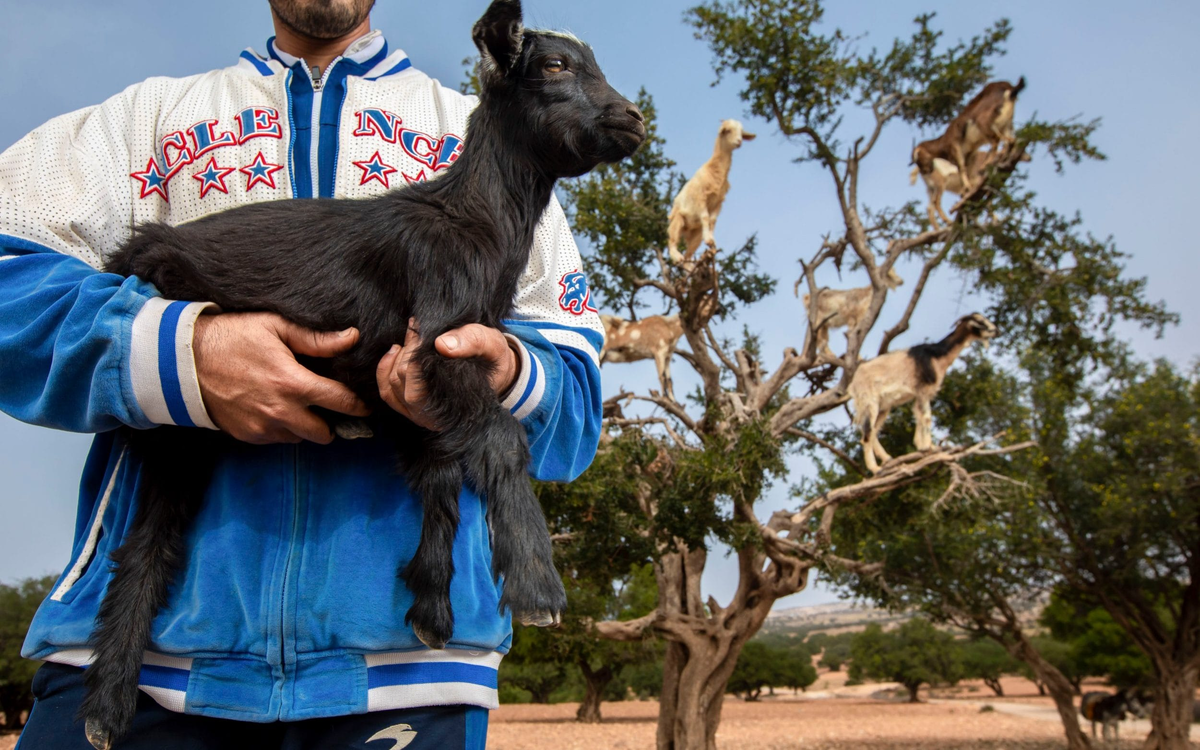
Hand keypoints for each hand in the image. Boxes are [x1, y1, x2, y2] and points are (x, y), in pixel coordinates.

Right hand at [193, 312, 369, 443]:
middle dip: (331, 422)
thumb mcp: (275, 326)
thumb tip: (352, 337)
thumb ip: (316, 338)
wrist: (184, 360)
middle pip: (324, 433)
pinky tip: (274, 408)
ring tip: (298, 405)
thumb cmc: (233, 336)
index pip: (341, 402)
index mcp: (293, 383)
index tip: (365, 404)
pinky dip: (281, 429)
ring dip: (304, 426)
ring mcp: (262, 426)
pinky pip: (276, 439)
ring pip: (300, 438)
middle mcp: (281, 411)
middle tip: (328, 408)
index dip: (358, 404)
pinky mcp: (247, 435)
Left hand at [376, 323, 518, 429]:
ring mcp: (419, 415)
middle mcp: (433, 417)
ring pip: (392, 386)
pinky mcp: (411, 409)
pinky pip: (388, 393)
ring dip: (395, 359)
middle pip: (402, 381)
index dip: (416, 350)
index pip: (419, 378)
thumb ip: (472, 340)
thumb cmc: (491, 359)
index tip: (422, 328)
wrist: (495, 372)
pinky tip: (394, 351)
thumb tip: (442, 344)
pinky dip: (385, 370)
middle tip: (417, 330)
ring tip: (408, 339)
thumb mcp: (491, 344)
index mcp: (452, 405)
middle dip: (406, 352)